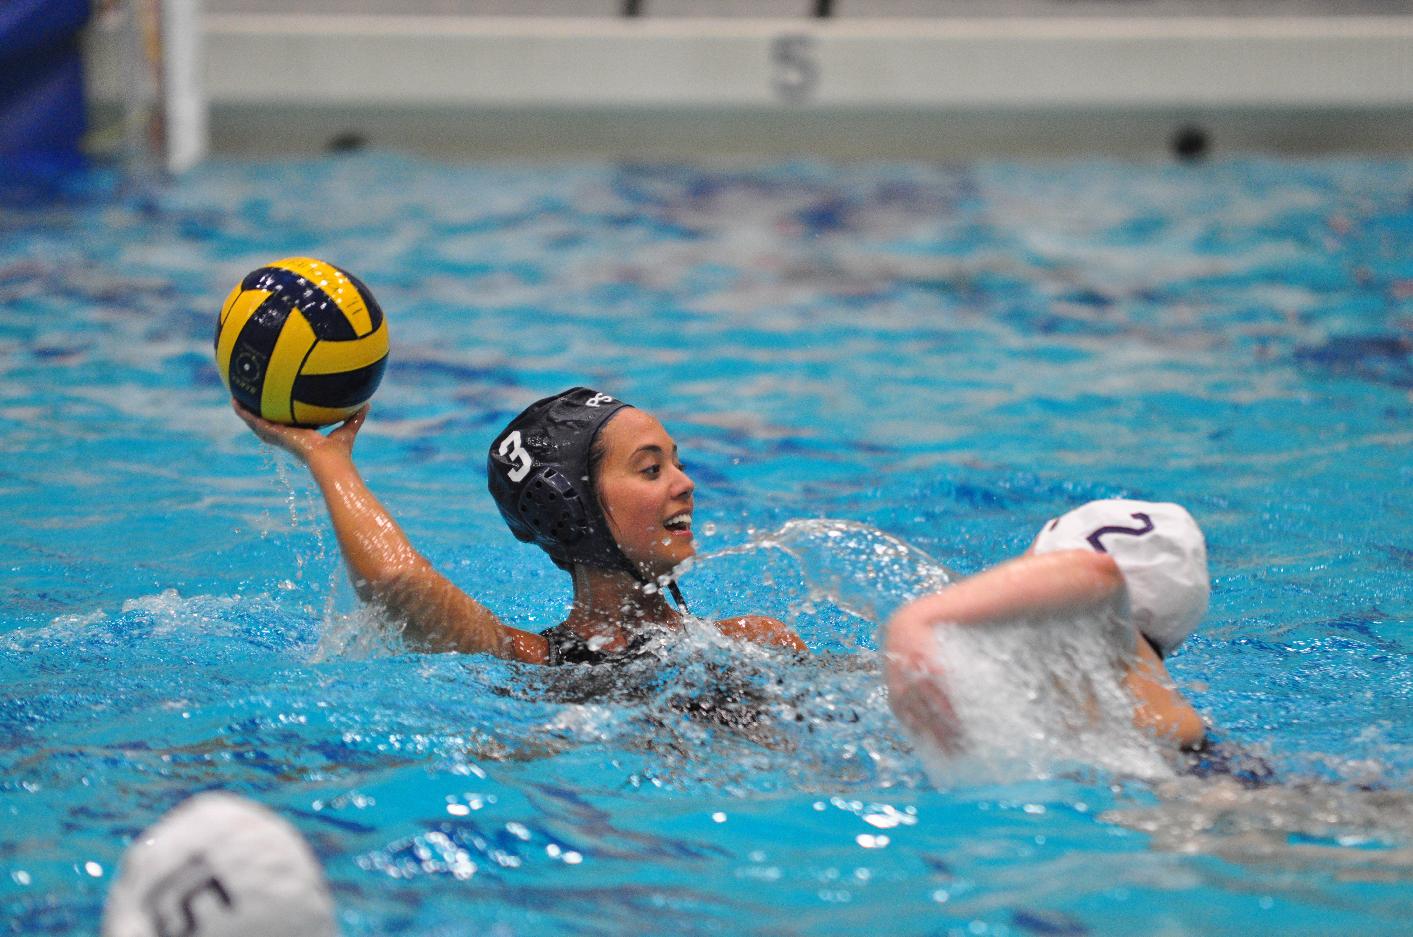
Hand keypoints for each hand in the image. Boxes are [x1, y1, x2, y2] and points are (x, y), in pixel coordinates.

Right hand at [231, 398, 367, 462]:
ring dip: (246, 413)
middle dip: (259, 414)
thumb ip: (355, 417)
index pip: (289, 426)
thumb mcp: (347, 429)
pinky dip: (245, 414)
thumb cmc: (340, 453)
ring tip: (235, 399)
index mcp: (302, 438)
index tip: (277, 408)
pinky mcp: (275, 436)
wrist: (330, 462)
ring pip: (258, 424)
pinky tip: (236, 402)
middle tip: (249, 402)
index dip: (282, 418)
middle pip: (269, 425)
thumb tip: (368, 403)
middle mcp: (288, 438)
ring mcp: (280, 438)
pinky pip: (255, 423)